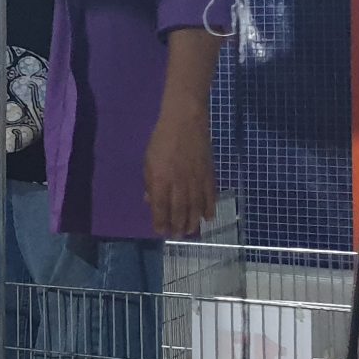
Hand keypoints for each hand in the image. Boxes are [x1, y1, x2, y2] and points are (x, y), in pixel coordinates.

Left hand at [145, 104, 216, 236]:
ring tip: (190, 232)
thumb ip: (150, 183)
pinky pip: (210, 197)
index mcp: (161, 180)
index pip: (161, 208)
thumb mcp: (148, 162)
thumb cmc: (161, 140)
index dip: (161, 222)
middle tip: (177, 235)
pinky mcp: (209, 175)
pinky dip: (210, 208)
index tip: (161, 232)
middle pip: (180, 211)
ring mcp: (196, 180)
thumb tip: (150, 201)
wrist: (186, 122)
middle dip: (178, 226)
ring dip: (193, 222)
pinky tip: (208, 218)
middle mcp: (179, 184)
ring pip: (196, 208)